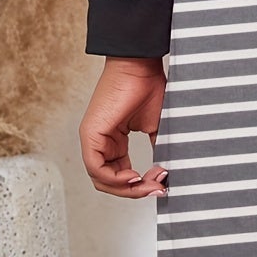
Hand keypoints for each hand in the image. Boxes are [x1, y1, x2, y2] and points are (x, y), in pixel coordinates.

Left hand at [79, 57, 167, 197]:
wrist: (140, 66)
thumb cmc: (148, 88)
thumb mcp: (157, 127)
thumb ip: (157, 150)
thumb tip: (166, 174)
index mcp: (113, 142)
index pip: (121, 176)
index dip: (141, 185)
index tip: (163, 182)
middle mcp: (100, 143)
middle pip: (110, 183)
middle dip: (135, 191)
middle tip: (158, 186)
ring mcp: (92, 139)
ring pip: (102, 180)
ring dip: (127, 188)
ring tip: (149, 181)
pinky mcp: (90, 135)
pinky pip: (96, 169)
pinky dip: (116, 179)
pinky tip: (135, 176)